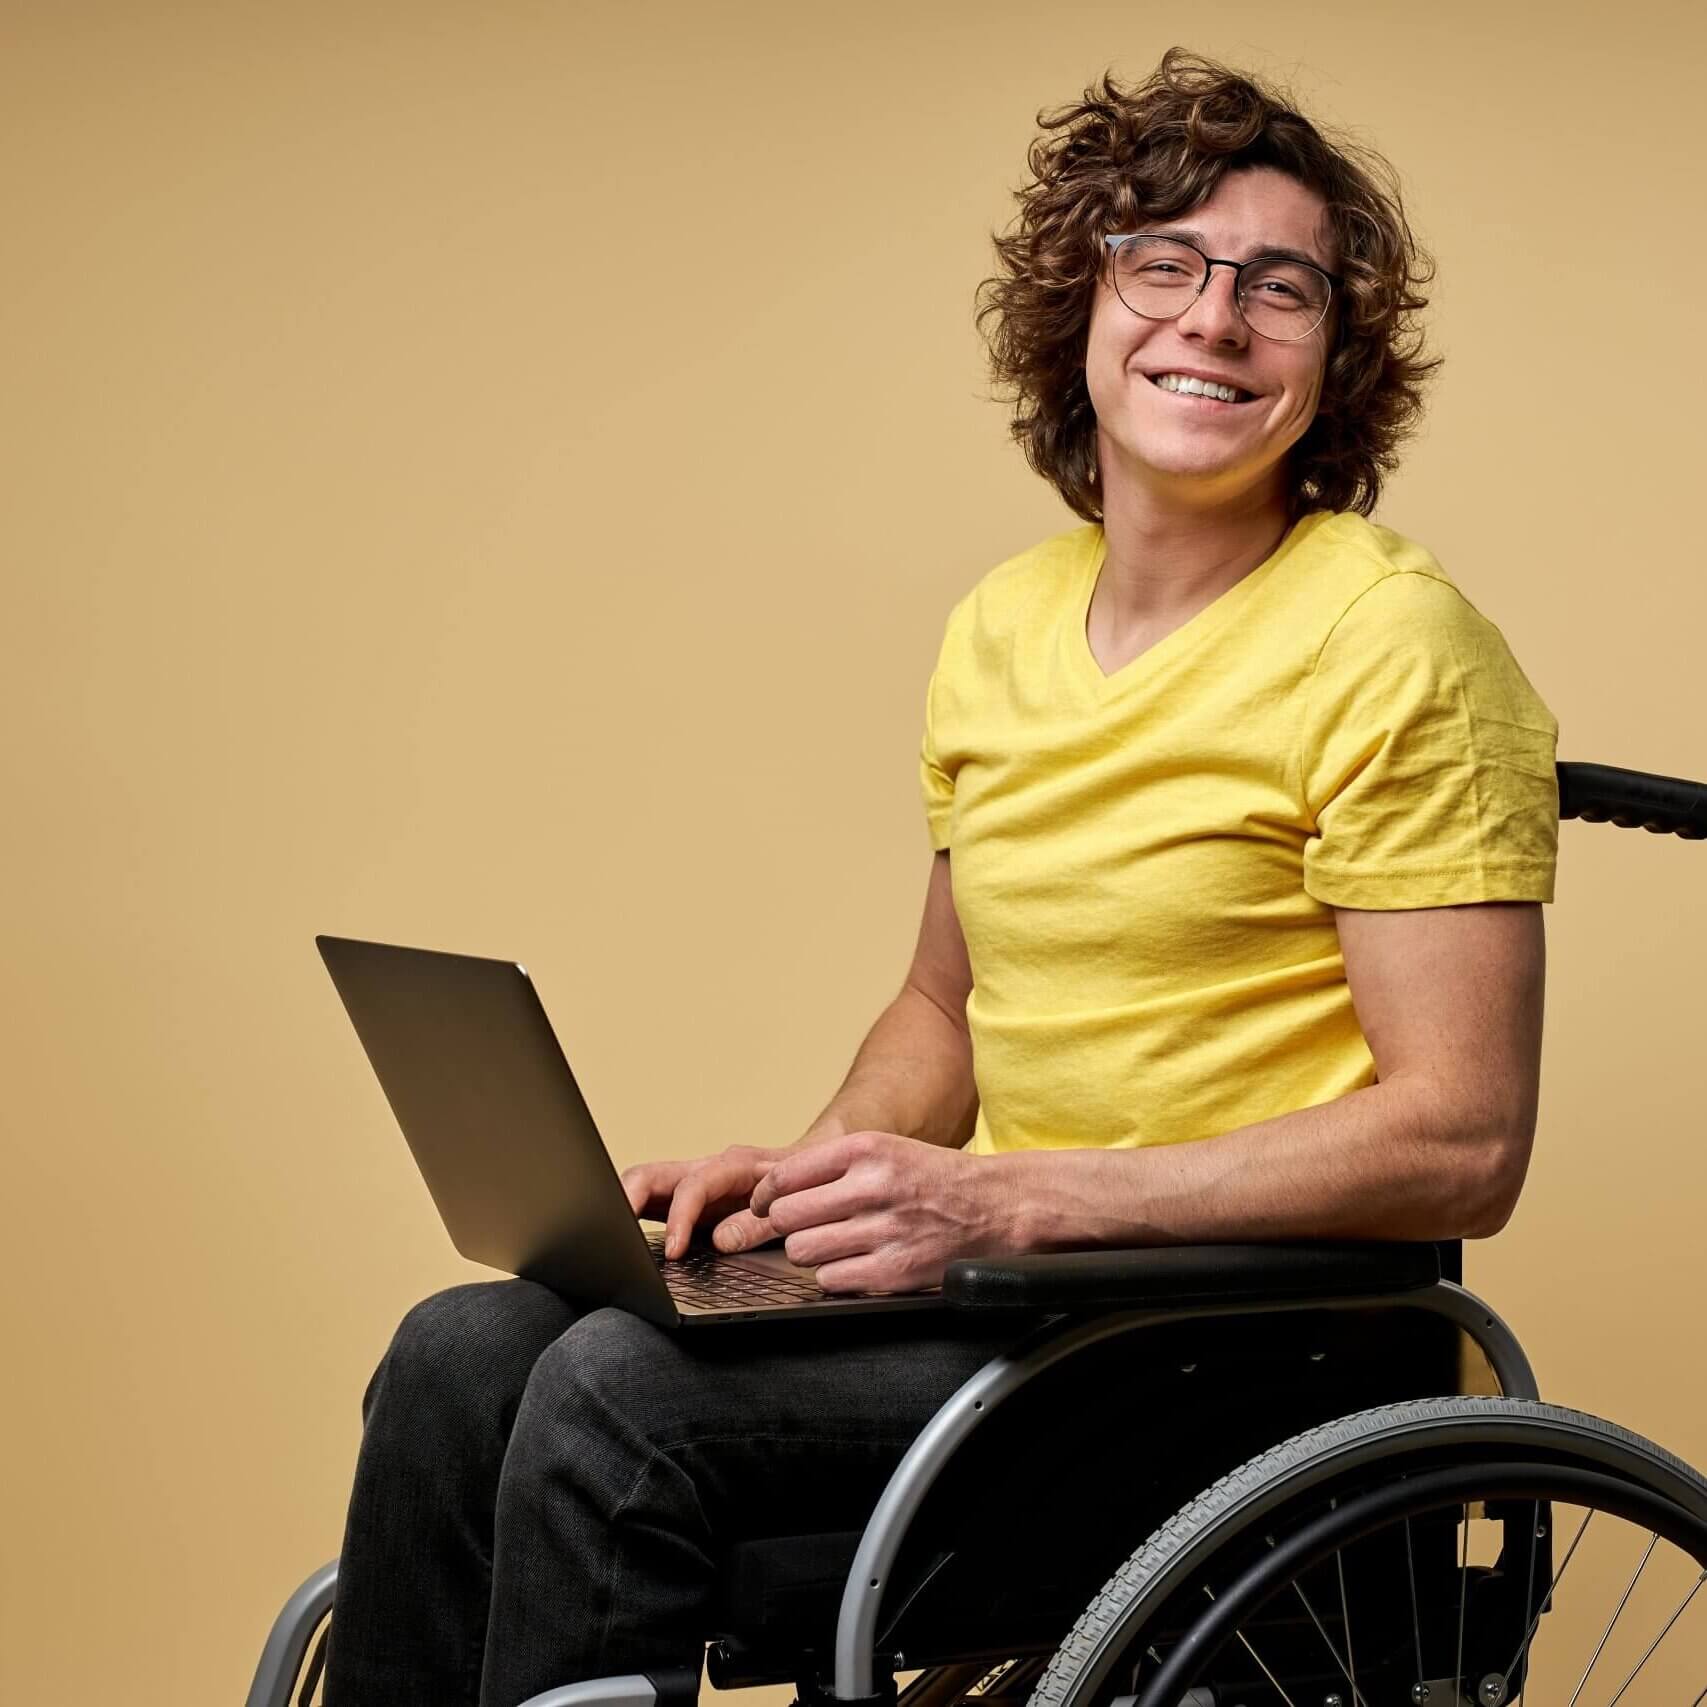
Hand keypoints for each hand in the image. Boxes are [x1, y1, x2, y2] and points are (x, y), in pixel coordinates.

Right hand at [621, 1144, 795, 1259]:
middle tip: (612, 1236)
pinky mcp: (685, 1199)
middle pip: (650, 1174)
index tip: (674, 1252)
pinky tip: (621, 1241)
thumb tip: (719, 1241)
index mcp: (732, 1166)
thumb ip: (757, 1225)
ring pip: (642, 1184)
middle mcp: (705, 1169)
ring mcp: (692, 1182)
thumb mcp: (789, 1208)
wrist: (814, 1167)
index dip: (679, 1218)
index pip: (693, 1186)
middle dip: (625, 1200)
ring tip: (607, 1240)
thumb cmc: (803, 1186)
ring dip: (622, 1208)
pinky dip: (632, 1217)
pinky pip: (650, 1201)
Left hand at [748, 1131, 1018, 1293]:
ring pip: (802, 1251)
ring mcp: (884, 1231)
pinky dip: (836, 1275)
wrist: (999, 1205)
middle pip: (785, 1216)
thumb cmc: (935, 1177)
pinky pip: (831, 1280)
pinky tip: (856, 1262)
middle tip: (799, 1227)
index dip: (764, 1195)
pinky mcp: (894, 1271)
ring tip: (832, 1244)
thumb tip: (771, 1190)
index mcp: (867, 1149)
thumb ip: (832, 1164)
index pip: (784, 1175)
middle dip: (784, 1225)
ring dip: (810, 1251)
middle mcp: (873, 1186)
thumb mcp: (886, 1148)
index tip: (763, 1205)